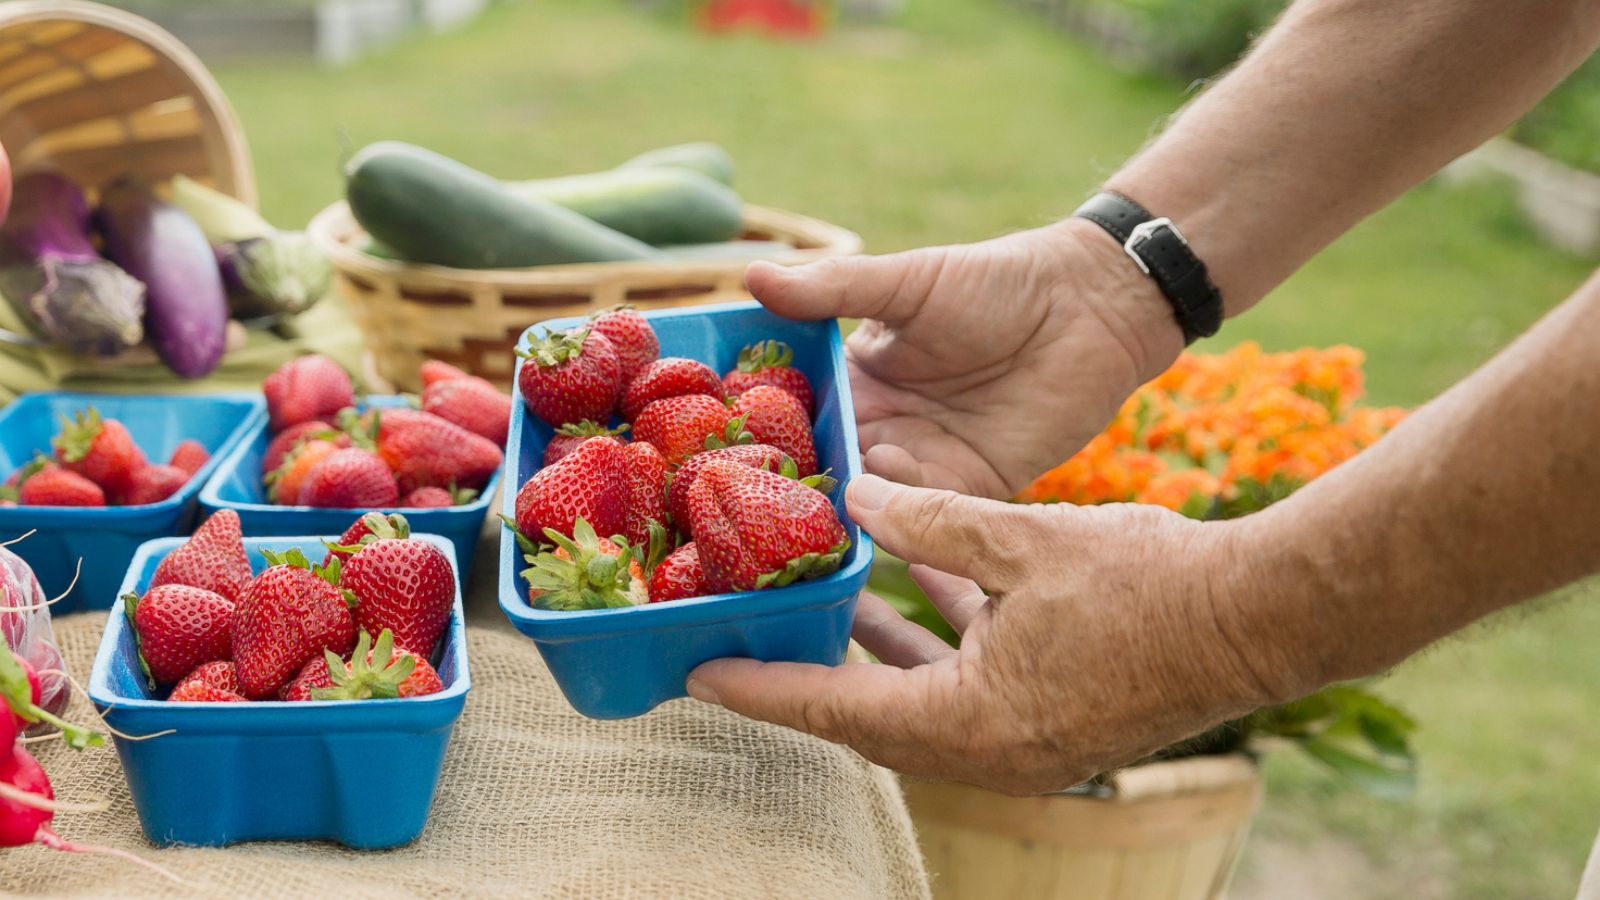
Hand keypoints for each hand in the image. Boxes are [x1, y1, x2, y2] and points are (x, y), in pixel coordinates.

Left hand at [686, 475, 1295, 794]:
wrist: (1266, 618)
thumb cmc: (1150, 586)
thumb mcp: (1023, 540)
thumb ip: (932, 518)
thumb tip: (860, 494)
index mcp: (973, 722)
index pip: (839, 710)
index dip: (763, 689)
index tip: (698, 677)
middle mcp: (992, 749)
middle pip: (871, 717)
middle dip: (811, 678)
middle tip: (749, 641)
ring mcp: (1029, 740)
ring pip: (922, 700)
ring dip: (876, 656)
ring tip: (823, 607)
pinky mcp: (1058, 717)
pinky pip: (973, 685)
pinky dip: (940, 642)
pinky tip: (923, 584)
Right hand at [747, 219, 1183, 498]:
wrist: (1092, 307)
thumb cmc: (996, 281)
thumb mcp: (907, 280)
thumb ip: (832, 289)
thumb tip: (749, 277)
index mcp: (856, 377)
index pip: (795, 411)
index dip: (759, 427)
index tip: (713, 443)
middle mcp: (882, 426)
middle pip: (826, 464)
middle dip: (791, 482)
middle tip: (741, 499)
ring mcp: (925, 461)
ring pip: (870, 496)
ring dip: (840, 501)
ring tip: (802, 506)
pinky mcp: (973, 488)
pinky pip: (927, 511)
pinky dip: (900, 511)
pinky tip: (876, 494)